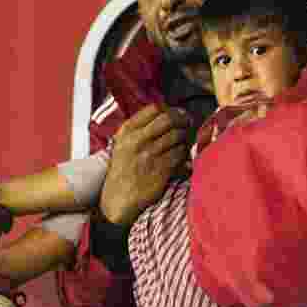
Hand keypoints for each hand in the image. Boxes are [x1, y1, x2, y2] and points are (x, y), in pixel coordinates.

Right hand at [99, 105, 190, 225]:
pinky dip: (184, 155)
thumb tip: (168, 114)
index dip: (171, 109)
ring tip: (182, 143)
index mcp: (128, 131)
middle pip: (169, 119)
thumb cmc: (123, 170)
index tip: (177, 114)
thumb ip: (140, 129)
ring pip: (178, 136)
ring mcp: (150, 154)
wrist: (118, 198)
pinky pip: (181, 154)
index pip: (155, 109)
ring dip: (184, 138)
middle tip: (187, 123)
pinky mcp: (161, 169)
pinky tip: (181, 159)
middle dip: (182, 120)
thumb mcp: (123, 144)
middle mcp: (138, 140)